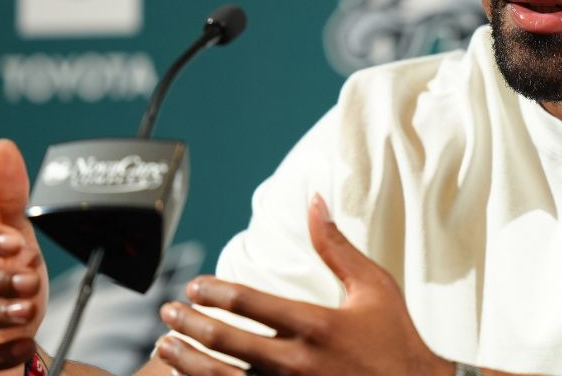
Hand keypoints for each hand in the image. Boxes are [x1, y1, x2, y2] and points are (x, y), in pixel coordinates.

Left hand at [156, 194, 450, 375]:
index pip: (248, 302)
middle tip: (167, 312)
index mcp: (316, 325)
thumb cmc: (395, 339)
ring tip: (166, 346)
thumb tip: (315, 201)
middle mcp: (297, 362)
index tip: (194, 285)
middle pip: (225, 342)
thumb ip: (336, 246)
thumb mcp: (373, 287)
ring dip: (188, 362)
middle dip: (189, 324)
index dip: (213, 291)